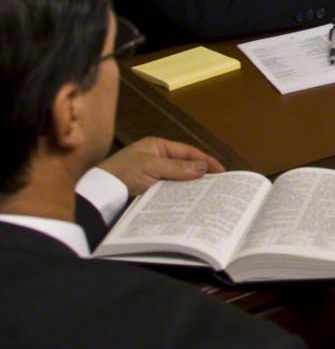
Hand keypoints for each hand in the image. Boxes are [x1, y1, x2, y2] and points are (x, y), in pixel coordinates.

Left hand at [98, 137, 222, 196]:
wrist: (98, 193)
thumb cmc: (123, 172)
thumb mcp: (152, 166)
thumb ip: (179, 167)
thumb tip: (204, 168)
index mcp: (157, 146)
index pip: (187, 152)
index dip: (205, 160)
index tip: (220, 171)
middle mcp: (156, 158)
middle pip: (184, 165)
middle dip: (200, 174)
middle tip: (218, 184)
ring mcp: (151, 174)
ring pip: (177, 179)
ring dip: (189, 186)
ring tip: (206, 195)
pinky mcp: (147, 189)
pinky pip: (167, 191)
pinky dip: (178, 195)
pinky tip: (187, 202)